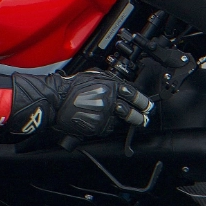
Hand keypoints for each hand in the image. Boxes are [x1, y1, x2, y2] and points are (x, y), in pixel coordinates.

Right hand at [10, 71, 153, 140]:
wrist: (57, 101)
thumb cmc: (71, 87)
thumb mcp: (94, 76)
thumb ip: (110, 82)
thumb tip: (121, 87)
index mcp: (111, 86)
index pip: (134, 95)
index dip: (143, 102)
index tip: (147, 106)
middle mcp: (110, 101)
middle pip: (131, 112)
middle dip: (139, 117)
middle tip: (144, 119)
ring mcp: (104, 115)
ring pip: (119, 122)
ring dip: (121, 122)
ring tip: (120, 120)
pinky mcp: (97, 127)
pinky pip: (107, 128)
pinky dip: (108, 126)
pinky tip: (103, 121)